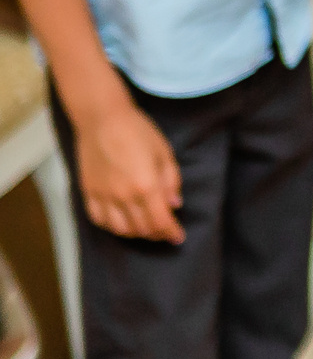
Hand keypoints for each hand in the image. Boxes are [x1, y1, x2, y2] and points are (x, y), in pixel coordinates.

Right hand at [76, 101, 182, 242]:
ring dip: (136, 233)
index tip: (178, 237)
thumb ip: (171, 182)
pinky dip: (112, 227)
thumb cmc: (139, 132)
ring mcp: (103, 196)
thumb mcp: (164, 153)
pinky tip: (122, 223)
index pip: (160, 221)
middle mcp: (123, 196)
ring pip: (120, 229)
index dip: (171, 232)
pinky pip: (99, 220)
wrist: (103, 120)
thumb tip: (175, 205)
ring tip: (146, 228)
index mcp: (145, 186)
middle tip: (165, 232)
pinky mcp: (88, 193)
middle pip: (141, 228)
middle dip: (156, 234)